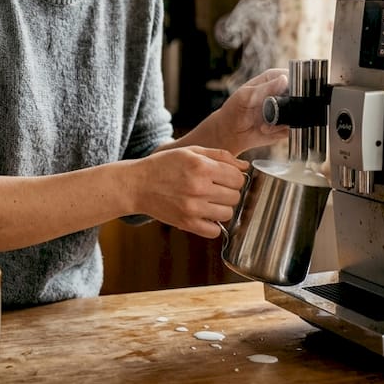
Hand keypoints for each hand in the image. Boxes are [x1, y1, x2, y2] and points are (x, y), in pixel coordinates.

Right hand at [129, 146, 247, 238]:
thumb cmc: (164, 165)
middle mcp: (199, 187)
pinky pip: (214, 231)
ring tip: (210, 201)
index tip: (227, 178)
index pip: (238, 178)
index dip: (235, 178)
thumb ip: (221, 155)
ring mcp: (193, 207)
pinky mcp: (186, 223)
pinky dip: (213, 225)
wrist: (137, 184)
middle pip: (235, 196)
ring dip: (222, 208)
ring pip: (228, 214)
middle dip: (229, 192)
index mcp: (202, 167)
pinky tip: (204, 215)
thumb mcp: (191, 151)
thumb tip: (245, 166)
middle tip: (216, 189)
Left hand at [209, 68, 290, 155]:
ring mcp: (286, 110)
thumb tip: (284, 79)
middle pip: (301, 97)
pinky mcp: (286, 125)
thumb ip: (265, 88)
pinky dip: (279, 132)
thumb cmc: (234, 109)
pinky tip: (265, 130)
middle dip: (290, 108)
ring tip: (263, 125)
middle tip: (271, 115)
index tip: (288, 96)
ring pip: (297, 115)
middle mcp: (283, 93)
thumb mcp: (246, 96)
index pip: (294, 77)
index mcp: (274, 79)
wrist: (230, 132)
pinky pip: (291, 129)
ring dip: (281, 123)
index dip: (297, 85)